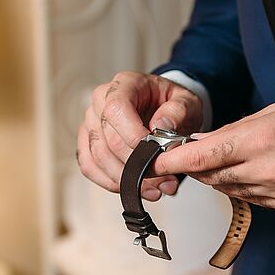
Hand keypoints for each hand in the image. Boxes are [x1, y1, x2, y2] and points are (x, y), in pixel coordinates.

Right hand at [77, 72, 202, 200]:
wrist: (163, 111)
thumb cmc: (171, 104)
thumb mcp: (186, 101)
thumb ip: (178, 111)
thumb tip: (161, 126)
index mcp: (124, 85)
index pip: (116, 110)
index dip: (132, 136)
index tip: (155, 154)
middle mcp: (100, 101)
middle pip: (107, 140)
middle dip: (136, 166)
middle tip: (164, 181)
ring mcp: (90, 123)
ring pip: (98, 157)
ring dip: (127, 179)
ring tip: (156, 189)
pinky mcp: (88, 143)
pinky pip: (90, 167)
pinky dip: (111, 182)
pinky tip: (135, 188)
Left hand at [153, 93, 274, 213]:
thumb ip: (240, 129)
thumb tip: (207, 141)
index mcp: (265, 141)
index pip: (205, 155)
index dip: (175, 160)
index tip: (155, 160)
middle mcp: (270, 172)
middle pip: (214, 176)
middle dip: (196, 167)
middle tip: (183, 157)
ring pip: (233, 190)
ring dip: (221, 177)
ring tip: (220, 161)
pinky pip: (257, 200)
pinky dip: (247, 187)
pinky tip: (252, 173)